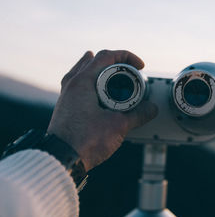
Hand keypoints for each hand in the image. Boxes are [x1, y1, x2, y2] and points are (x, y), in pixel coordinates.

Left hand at [47, 50, 157, 170]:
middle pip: (95, 61)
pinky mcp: (66, 106)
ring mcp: (67, 94)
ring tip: (115, 73)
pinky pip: (79, 84)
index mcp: (83, 82)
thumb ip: (138, 114)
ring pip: (85, 71)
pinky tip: (99, 89)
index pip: (106, 56)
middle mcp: (72, 84)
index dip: (126, 56)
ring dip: (102, 70)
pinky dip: (92, 81)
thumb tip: (151, 108)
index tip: (139, 66)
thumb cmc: (84, 142)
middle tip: (130, 72)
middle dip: (116, 62)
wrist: (62, 160)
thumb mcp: (119, 126)